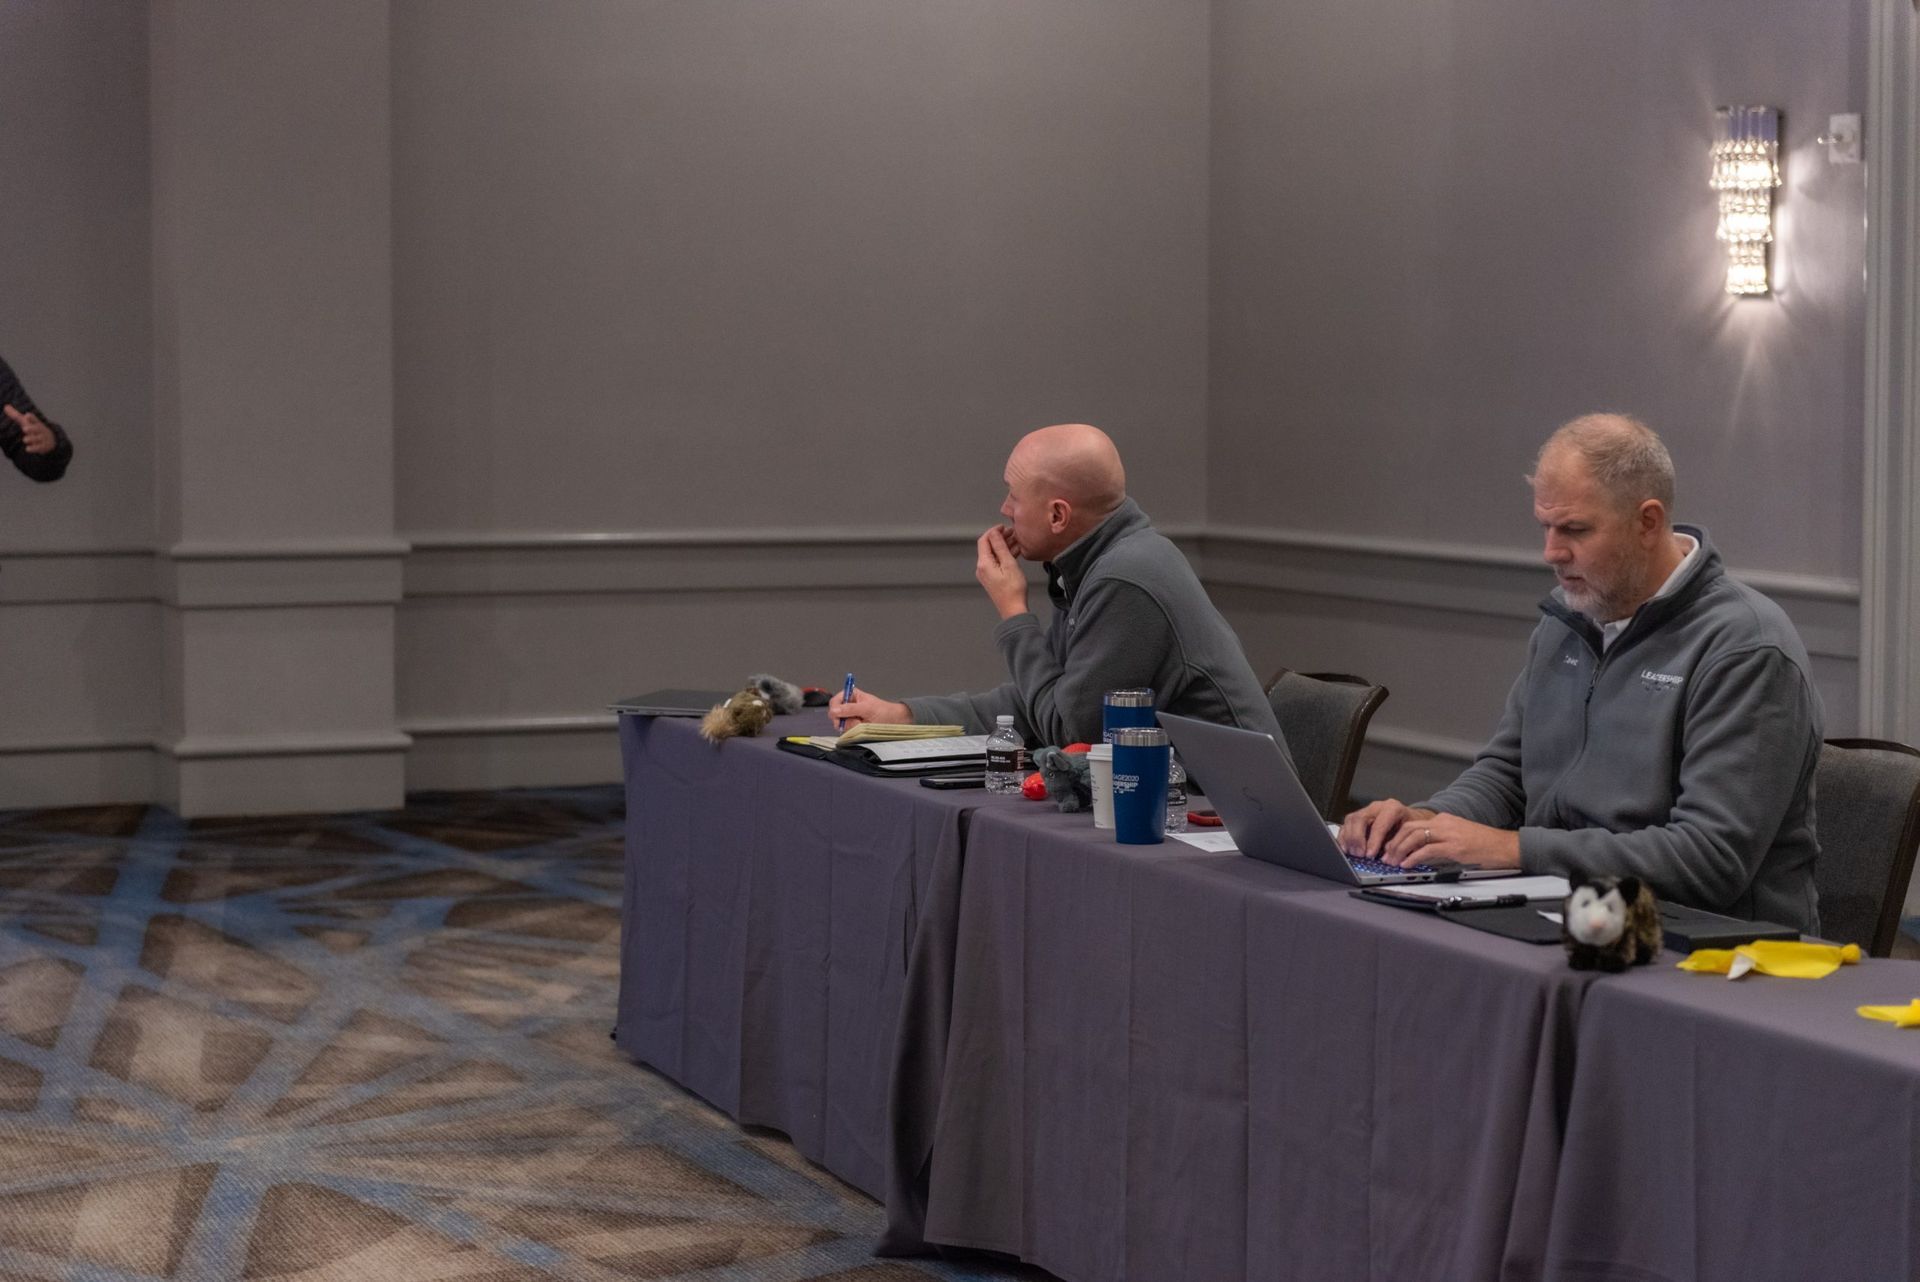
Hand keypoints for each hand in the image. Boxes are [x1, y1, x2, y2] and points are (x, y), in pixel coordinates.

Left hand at [4, 405, 54, 454]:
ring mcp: (42, 439)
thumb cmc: (35, 429)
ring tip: (25, 439)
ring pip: (37, 439)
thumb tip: (6, 406)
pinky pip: (39, 448)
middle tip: (25, 429)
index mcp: (36, 423)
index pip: (34, 420)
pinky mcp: (43, 447)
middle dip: (32, 429)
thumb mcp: (27, 422)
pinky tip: (27, 449)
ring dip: (32, 439)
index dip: (31, 418)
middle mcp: (40, 430)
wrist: (51, 440)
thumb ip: (16, 416)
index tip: (27, 416)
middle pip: (37, 429)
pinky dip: (34, 449)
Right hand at [827, 685, 911, 728]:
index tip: (837, 716)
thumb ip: (850, 708)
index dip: (834, 709)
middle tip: (855, 721)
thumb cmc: (884, 711)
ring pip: (841, 725)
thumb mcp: (867, 708)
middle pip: (835, 715)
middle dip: (844, 720)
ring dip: (851, 726)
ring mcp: (850, 718)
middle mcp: (848, 706)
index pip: (834, 702)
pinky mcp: (853, 728)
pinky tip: (862, 728)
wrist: (895, 722)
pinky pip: (847, 731)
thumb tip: (835, 710)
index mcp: (851, 696)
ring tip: (863, 723)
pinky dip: (854, 731)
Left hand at [975, 526, 1028, 619]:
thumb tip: (995, 533)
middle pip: (988, 546)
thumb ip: (1000, 547)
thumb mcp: (1009, 564)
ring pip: (994, 554)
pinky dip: (1005, 555)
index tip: (1004, 527)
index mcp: (984, 563)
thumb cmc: (1013, 590)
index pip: (984, 540)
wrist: (1013, 609)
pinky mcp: (993, 578)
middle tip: (1012, 532)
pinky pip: (997, 562)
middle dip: (1000, 538)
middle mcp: (982, 568)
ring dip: (1004, 546)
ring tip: (1017, 541)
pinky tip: (1016, 552)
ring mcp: (987, 574)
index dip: (994, 531)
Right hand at [1338, 799, 1434, 858]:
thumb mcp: (1409, 834)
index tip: (1370, 855)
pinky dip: (1343, 838)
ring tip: (1353, 854)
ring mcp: (1365, 811)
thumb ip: (1398, 844)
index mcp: (1392, 808)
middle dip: (1358, 839)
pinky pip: (1345, 825)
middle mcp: (1377, 807)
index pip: (1379, 824)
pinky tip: (1346, 849)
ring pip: (1350, 820)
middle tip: (1360, 855)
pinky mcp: (1357, 818)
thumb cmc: (1410, 828)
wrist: (1409, 820)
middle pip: (1360, 819)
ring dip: (1349, 839)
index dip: (1373, 841)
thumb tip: (1387, 858)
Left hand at [1378, 811, 1521, 869]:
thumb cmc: (1485, 845)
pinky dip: (1413, 857)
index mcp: (1444, 820)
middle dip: (1393, 843)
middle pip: (1408, 828)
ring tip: (1392, 862)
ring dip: (1399, 850)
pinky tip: (1407, 865)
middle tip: (1385, 856)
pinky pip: (1427, 850)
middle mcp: (1444, 823)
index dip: (1397, 836)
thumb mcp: (1458, 838)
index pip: (1412, 824)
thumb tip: (1420, 854)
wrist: (1506, 846)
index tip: (1388, 848)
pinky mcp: (1455, 847)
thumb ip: (1439, 842)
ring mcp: (1449, 834)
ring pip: (1414, 837)